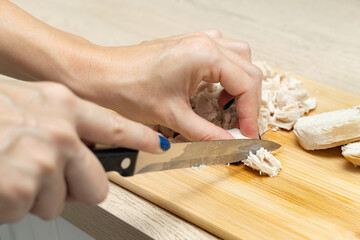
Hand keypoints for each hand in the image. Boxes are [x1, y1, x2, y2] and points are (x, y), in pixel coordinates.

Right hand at [0, 80, 165, 222]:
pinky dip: (9, 204)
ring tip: (10, 171)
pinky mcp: (23, 184)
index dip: (140, 137)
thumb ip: (61, 125)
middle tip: (45, 178)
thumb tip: (83, 152)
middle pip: (97, 184)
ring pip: (59, 201)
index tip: (157, 145)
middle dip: (73, 189)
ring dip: (34, 195)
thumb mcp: (26, 105)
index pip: (115, 124)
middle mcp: (60, 130)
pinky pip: (27, 211)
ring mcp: (44, 157)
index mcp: (61, 105)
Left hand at [71, 30, 262, 139]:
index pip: (246, 84)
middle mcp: (204, 42)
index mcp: (204, 55)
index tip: (247, 133)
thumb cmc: (126, 87)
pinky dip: (226, 73)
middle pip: (249, 70)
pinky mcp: (187, 45)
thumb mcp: (172, 116)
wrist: (101, 75)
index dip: (251, 113)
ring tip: (229, 107)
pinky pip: (221, 53)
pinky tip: (215, 88)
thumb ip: (206, 133)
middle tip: (241, 125)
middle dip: (249, 101)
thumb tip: (229, 144)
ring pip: (238, 58)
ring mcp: (196, 40)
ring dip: (240, 84)